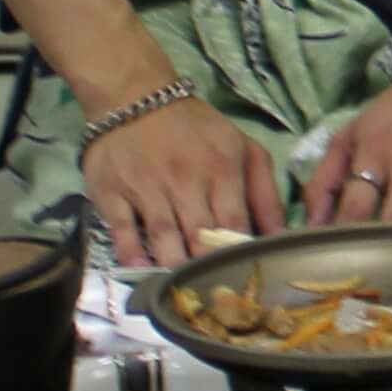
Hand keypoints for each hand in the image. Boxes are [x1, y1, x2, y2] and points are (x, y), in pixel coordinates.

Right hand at [80, 94, 283, 271]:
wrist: (133, 97)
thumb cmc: (195, 129)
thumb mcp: (241, 147)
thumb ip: (264, 191)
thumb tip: (279, 236)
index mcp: (221, 168)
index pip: (235, 222)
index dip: (239, 254)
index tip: (243, 277)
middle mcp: (184, 179)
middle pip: (200, 235)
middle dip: (208, 267)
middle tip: (215, 293)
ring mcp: (146, 186)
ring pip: (164, 236)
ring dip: (174, 265)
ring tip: (183, 288)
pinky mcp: (112, 192)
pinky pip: (122, 229)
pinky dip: (132, 254)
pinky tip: (143, 271)